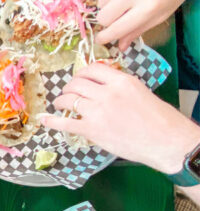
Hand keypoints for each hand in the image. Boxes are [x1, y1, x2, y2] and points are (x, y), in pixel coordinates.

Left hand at [42, 62, 199, 173]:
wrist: (164, 140)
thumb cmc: (158, 118)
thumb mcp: (139, 91)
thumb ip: (118, 86)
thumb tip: (101, 86)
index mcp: (120, 80)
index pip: (92, 69)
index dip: (81, 74)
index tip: (79, 79)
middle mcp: (106, 93)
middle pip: (76, 83)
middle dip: (69, 87)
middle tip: (68, 92)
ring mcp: (97, 111)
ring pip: (68, 99)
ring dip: (61, 101)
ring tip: (60, 104)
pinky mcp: (92, 130)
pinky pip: (65, 123)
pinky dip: (52, 121)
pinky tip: (45, 120)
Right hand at [96, 0, 199, 50]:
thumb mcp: (163, 13)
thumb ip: (139, 29)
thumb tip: (120, 46)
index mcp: (148, 7)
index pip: (116, 29)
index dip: (105, 37)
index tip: (100, 39)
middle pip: (103, 17)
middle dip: (108, 20)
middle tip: (118, 17)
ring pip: (101, 2)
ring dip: (109, 4)